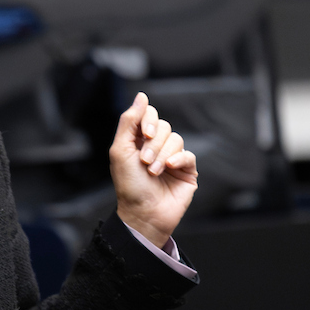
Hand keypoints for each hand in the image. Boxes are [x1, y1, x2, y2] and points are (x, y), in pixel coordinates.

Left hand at [110, 92, 197, 247]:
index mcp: (139, 140)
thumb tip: (141, 96)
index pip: (149, 114)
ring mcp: (172, 158)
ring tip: (153, 171)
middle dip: (153, 143)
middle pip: (163, 126)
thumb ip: (129, 121)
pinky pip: (188, 154)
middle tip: (144, 162)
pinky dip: (178, 160)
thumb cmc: (129, 185)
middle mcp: (156, 146)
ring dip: (162, 155)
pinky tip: (169, 169)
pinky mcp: (187, 170)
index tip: (144, 135)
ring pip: (176, 139)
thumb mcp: (121, 150)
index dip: (148, 120)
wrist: (143, 213)